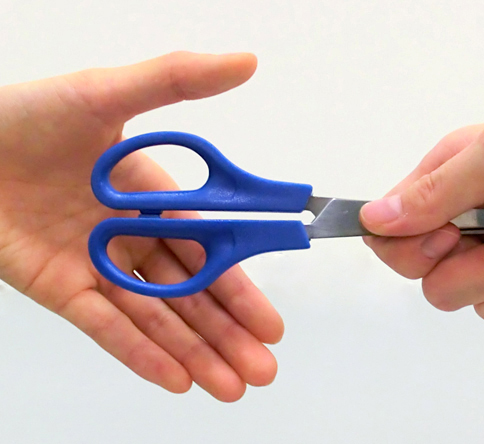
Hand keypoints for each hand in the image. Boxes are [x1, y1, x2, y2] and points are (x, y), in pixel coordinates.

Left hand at [0, 52, 281, 400]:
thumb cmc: (25, 115)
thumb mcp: (107, 92)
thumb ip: (178, 80)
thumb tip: (246, 62)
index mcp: (154, 196)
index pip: (209, 249)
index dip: (240, 287)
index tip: (271, 320)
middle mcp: (132, 235)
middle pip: (190, 294)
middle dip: (228, 334)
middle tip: (264, 370)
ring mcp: (97, 266)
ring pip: (155, 319)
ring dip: (194, 353)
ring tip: (233, 388)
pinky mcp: (59, 289)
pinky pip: (105, 326)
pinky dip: (140, 353)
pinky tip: (177, 380)